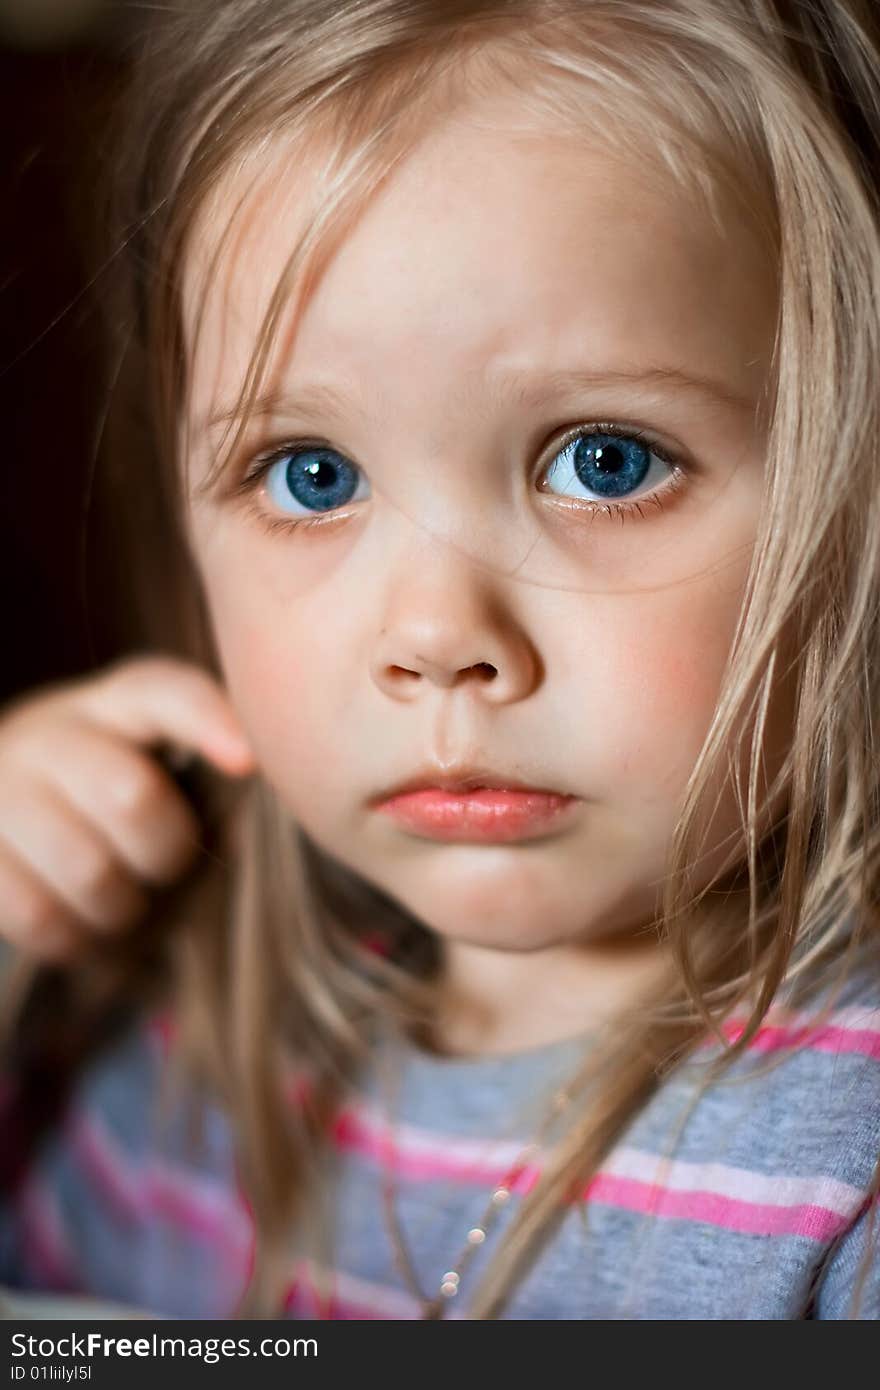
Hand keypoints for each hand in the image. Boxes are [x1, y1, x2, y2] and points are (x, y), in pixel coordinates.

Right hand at [0, 654, 253, 961]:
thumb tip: (248, 801)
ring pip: (88, 870)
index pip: (164, 693)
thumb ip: (205, 768)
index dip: (208, 721)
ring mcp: (1, 792)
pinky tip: (81, 924)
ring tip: (122, 901)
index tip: (246, 763)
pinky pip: (39, 915)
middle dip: (166, 852)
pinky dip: (75, 939)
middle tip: (163, 868)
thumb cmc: (109, 797)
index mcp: (115, 704)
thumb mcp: (154, 760)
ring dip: (122, 907)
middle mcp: (50, 734)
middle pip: (131, 796)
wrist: (2, 811)